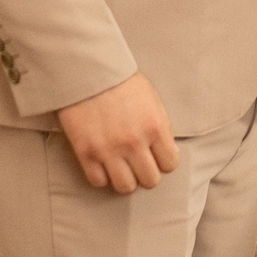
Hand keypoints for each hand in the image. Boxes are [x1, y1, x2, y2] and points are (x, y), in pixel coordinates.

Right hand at [55, 72, 178, 192]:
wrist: (87, 70)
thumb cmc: (120, 81)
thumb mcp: (151, 98)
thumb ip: (161, 126)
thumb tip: (169, 152)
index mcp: (155, 126)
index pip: (170, 164)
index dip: (164, 162)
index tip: (156, 157)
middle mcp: (134, 142)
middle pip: (150, 180)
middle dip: (146, 173)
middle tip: (138, 163)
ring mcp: (109, 149)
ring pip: (125, 187)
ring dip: (125, 179)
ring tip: (121, 167)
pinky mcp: (86, 152)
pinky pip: (98, 182)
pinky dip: (101, 176)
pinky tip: (102, 164)